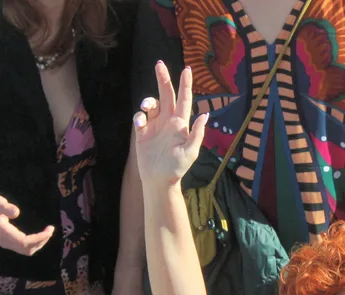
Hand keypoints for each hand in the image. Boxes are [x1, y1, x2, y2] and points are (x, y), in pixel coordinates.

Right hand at [0, 193, 54, 255]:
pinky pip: (24, 248)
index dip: (40, 238)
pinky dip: (34, 243)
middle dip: (42, 241)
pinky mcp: (8, 243)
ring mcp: (6, 244)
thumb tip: (16, 212)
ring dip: (39, 243)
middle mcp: (5, 242)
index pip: (25, 242)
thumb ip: (3, 206)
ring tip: (47, 232)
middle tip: (50, 229)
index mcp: (3, 233)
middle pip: (28, 249)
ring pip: (27, 250)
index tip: (49, 229)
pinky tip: (40, 235)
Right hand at [133, 62, 207, 187]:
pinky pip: (139, 117)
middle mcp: (168, 121)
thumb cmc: (177, 167)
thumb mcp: (190, 152)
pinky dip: (139, 115)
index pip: (184, 100)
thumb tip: (205, 115)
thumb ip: (197, 134)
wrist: (159, 179)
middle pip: (166, 95)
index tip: (187, 70)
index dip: (185, 85)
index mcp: (181, 124)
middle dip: (163, 79)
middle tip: (159, 64)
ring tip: (146, 107)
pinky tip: (140, 122)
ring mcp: (155, 126)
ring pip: (151, 104)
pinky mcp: (143, 132)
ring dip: (148, 101)